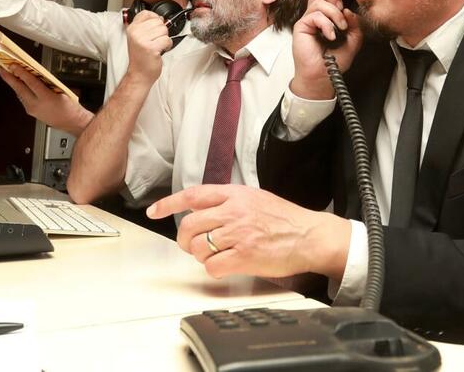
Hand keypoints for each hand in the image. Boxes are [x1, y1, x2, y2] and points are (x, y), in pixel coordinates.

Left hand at [0, 65, 92, 135]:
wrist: (72, 122)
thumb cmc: (70, 107)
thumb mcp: (61, 90)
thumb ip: (48, 82)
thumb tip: (36, 75)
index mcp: (46, 98)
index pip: (30, 82)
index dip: (21, 72)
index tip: (13, 65)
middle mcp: (36, 105)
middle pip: (19, 89)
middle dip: (9, 78)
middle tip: (1, 69)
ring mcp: (32, 110)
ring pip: (19, 94)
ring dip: (13, 84)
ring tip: (8, 75)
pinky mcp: (31, 112)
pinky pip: (22, 99)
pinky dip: (19, 91)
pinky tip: (19, 86)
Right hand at [125, 11, 172, 81]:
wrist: (139, 74)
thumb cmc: (141, 57)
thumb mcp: (138, 38)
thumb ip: (146, 26)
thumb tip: (160, 18)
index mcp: (132, 28)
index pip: (146, 13)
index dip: (155, 18)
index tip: (154, 28)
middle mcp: (135, 33)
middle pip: (158, 21)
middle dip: (161, 31)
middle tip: (156, 40)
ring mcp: (142, 40)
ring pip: (164, 30)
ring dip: (165, 38)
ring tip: (157, 45)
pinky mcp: (151, 48)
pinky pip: (167, 40)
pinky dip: (167, 45)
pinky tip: (161, 50)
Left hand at [147, 184, 350, 280]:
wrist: (309, 236)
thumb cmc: (285, 220)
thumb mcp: (255, 198)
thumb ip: (229, 201)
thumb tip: (202, 209)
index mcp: (236, 194)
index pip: (193, 195)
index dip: (169, 203)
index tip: (154, 211)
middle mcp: (234, 211)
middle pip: (189, 225)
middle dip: (184, 239)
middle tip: (191, 245)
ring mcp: (238, 234)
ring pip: (197, 247)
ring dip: (200, 255)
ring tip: (216, 254)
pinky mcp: (244, 256)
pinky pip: (212, 266)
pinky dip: (213, 269)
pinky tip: (226, 265)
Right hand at [289, 0, 362, 99]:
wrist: (323, 76)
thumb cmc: (333, 61)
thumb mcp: (352, 42)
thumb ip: (355, 26)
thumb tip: (349, 12)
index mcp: (325, 18)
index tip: (346, 13)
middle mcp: (315, 18)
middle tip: (341, 13)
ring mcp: (307, 22)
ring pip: (318, 2)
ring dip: (333, 14)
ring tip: (339, 29)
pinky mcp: (301, 27)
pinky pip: (314, 15)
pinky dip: (326, 24)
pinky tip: (330, 36)